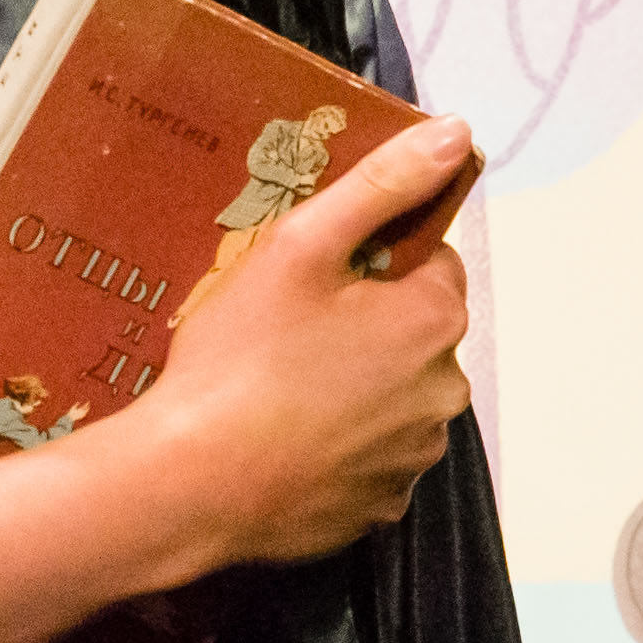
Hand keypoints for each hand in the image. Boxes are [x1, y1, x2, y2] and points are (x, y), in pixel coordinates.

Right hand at [119, 116, 477, 566]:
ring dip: (357, 388)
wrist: (187, 485)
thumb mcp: (301, 246)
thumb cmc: (240, 358)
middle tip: (287, 329)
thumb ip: (382, 184)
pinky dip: (340, 447)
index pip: (432, 263)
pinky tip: (284, 439)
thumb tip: (455, 133)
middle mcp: (444, 393)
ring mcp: (413, 458)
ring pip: (395, 398)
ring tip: (279, 387)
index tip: (318, 276)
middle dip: (368, 325)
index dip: (376, 261)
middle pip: (416, 334)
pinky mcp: (380, 509)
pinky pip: (370, 460)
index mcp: (434, 322)